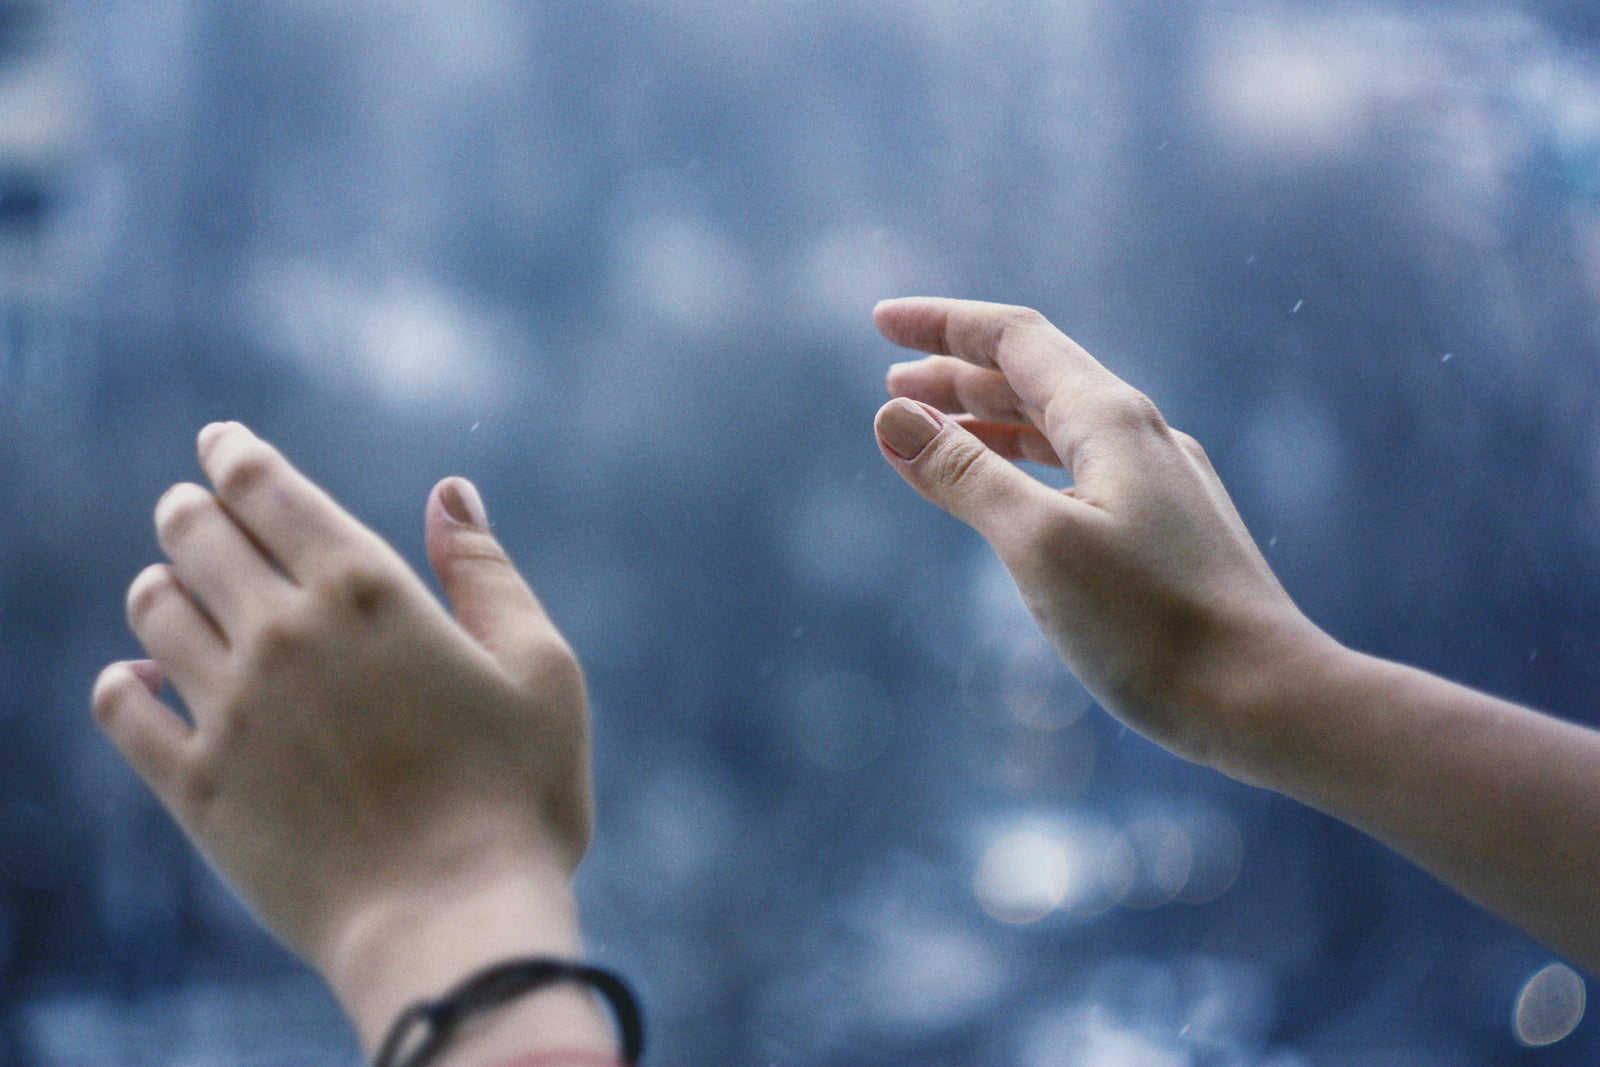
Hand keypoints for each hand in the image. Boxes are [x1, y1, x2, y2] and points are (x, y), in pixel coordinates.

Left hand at [92, 423, 606, 1055]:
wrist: (452, 922)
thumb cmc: (518, 795)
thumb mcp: (540, 669)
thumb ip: (488, 573)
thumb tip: (451, 492)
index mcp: (367, 591)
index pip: (268, 490)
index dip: (235, 455)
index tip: (221, 444)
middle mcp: (283, 634)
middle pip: (196, 536)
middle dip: (191, 509)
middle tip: (193, 506)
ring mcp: (229, 710)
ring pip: (154, 611)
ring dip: (161, 585)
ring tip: (174, 587)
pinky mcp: (196, 786)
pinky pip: (122, 709)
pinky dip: (123, 682)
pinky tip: (139, 680)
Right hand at [872, 298, 1332, 770]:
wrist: (1266, 699)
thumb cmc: (1151, 626)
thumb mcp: (1037, 543)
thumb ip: (964, 475)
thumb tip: (892, 417)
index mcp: (1110, 420)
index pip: (1013, 339)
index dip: (943, 325)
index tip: (881, 322)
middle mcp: (1141, 436)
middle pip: (1036, 378)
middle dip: (958, 374)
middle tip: (891, 386)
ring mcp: (1161, 483)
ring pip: (1058, 428)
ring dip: (990, 422)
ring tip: (933, 434)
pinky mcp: (1168, 532)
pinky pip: (1080, 472)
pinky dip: (1025, 468)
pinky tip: (1011, 496)